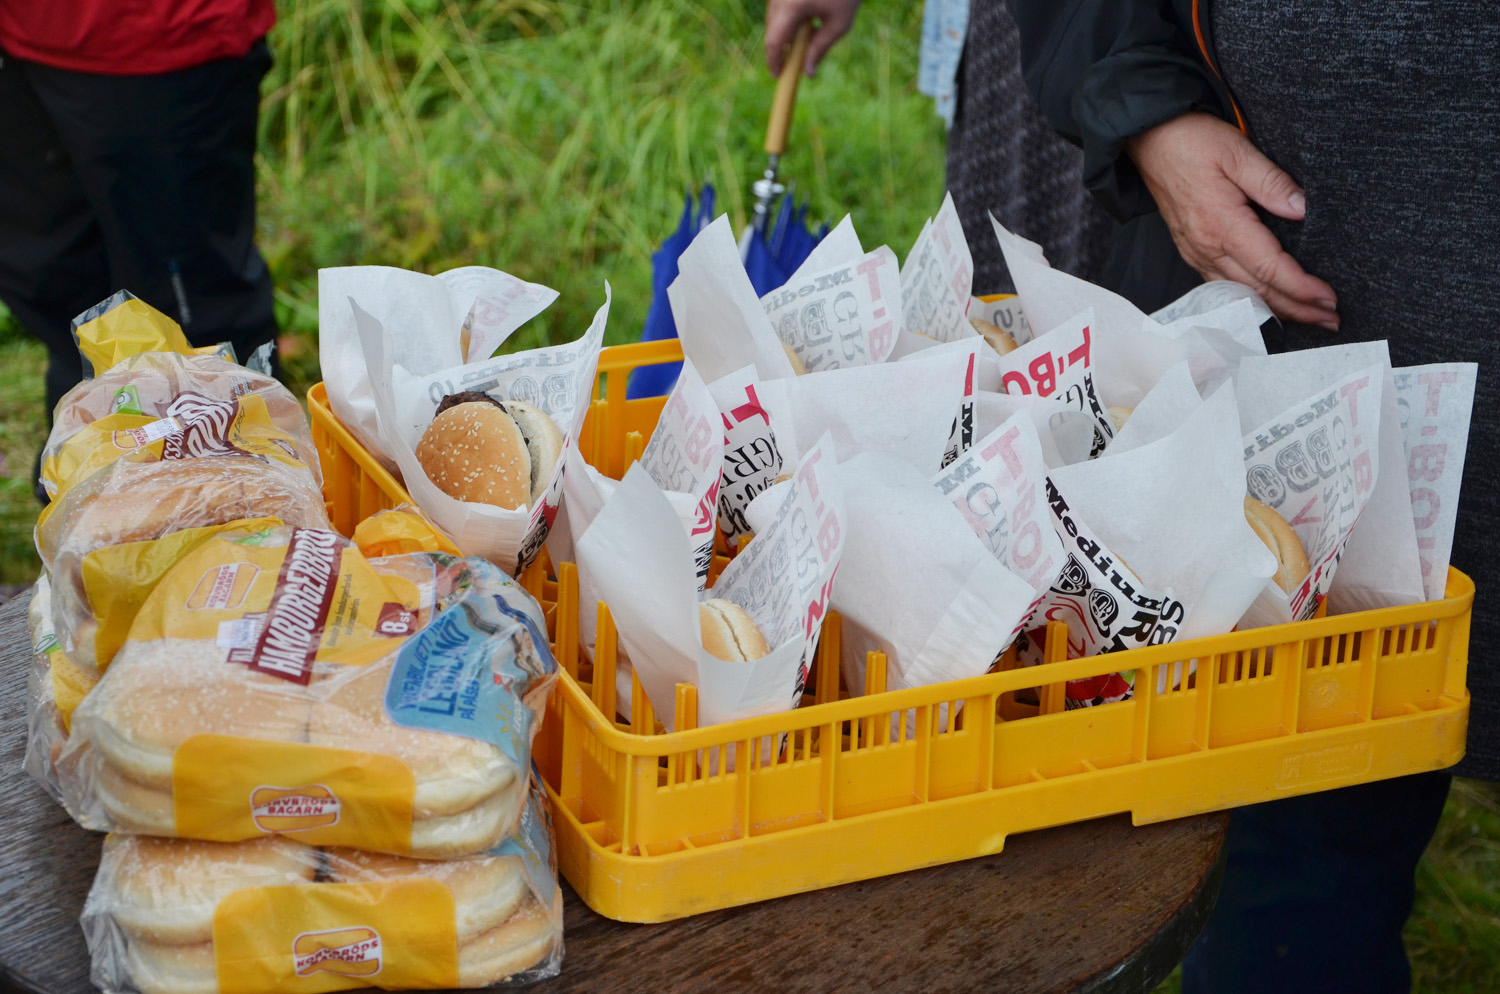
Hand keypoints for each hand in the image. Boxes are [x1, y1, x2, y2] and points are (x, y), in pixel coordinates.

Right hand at [765, 0, 860, 76]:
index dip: (773, 62)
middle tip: (792, 63)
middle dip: (779, 48)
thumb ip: (821, 49)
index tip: (778, 75)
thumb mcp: (839, 24)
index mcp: (791, 7)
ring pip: (774, 17)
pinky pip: (780, 6)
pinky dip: (788, 17)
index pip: (774, 42)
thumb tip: (809, 73)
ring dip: (784, 31)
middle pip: (771, 30)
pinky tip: (805, 19)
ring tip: (804, 37)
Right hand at [1126, 113, 1339, 329]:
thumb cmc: (1190, 140)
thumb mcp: (1237, 151)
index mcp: (1221, 224)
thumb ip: (1272, 183)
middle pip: (1258, 291)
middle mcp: (1206, 247)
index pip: (1270, 269)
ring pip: (1241, 295)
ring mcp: (1196, 252)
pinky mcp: (1192, 251)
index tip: (1330, 299)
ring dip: (1276, 309)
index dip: (1302, 288)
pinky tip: (1268, 303)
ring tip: (1308, 316)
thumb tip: (1302, 210)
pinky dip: (1251, 300)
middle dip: (1298, 308)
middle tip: (1332, 319)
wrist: (1148, 140)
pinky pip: (1223, 287)